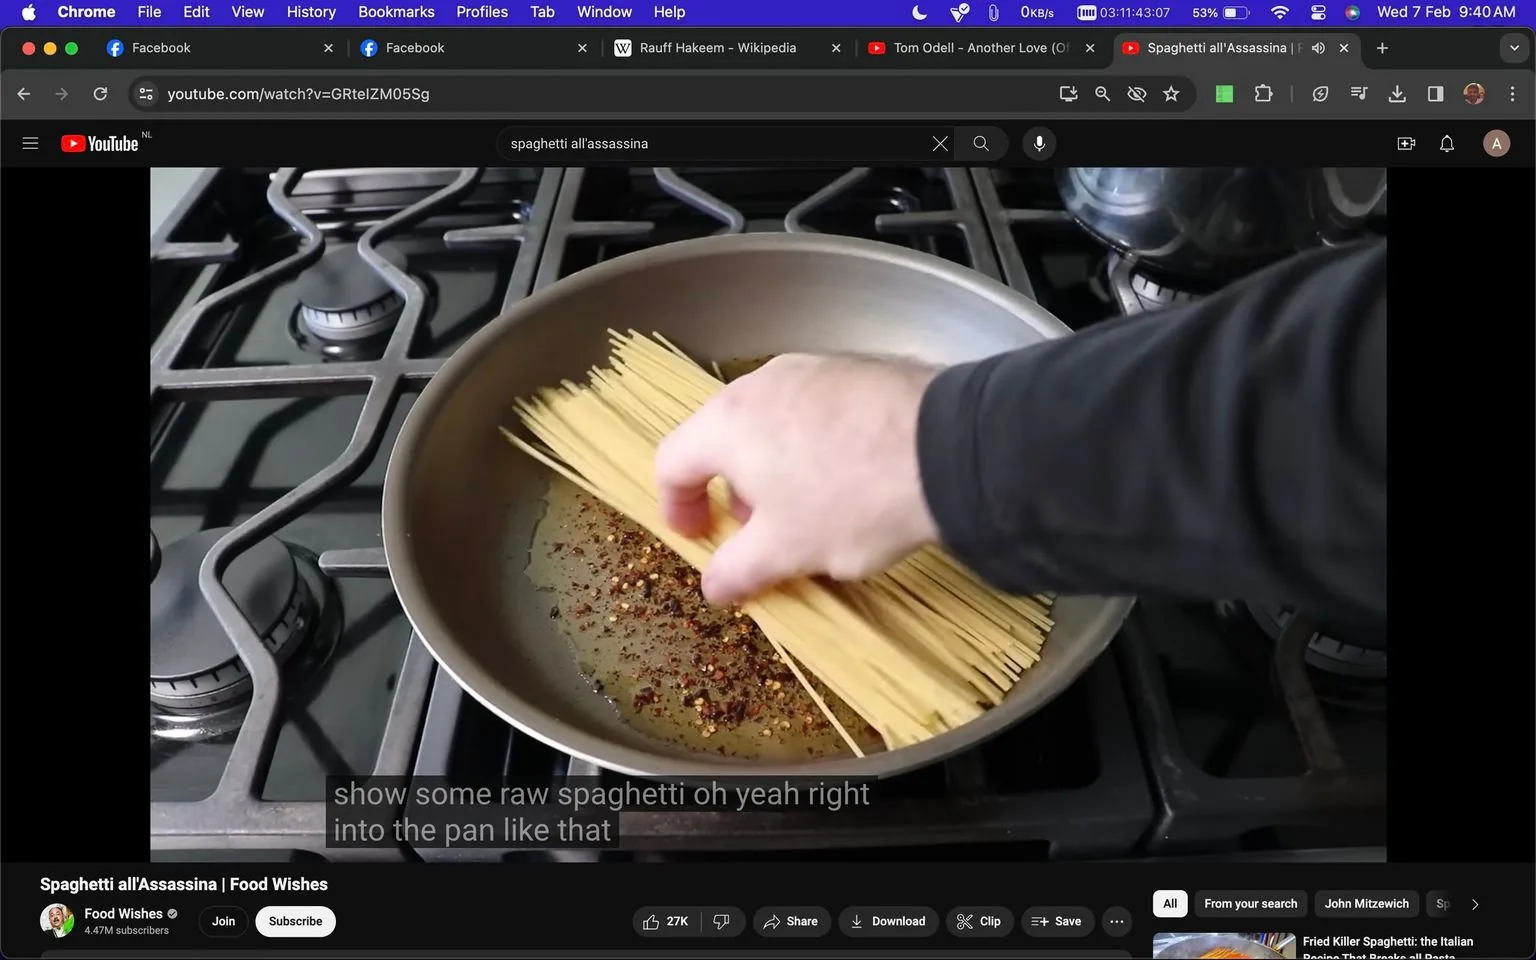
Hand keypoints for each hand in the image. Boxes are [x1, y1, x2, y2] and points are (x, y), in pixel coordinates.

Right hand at [654, 354, 940, 604]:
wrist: (951, 448)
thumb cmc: (852, 499)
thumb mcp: (787, 551)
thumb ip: (738, 569)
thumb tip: (713, 585)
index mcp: (727, 423)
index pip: (673, 461)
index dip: (676, 506)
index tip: (698, 538)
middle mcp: (763, 384)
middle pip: (723, 438)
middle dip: (734, 491)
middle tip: (760, 532)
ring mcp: (814, 369)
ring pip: (773, 422)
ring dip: (776, 469)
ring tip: (813, 510)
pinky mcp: (860, 369)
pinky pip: (819, 411)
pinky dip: (817, 447)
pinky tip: (854, 480)